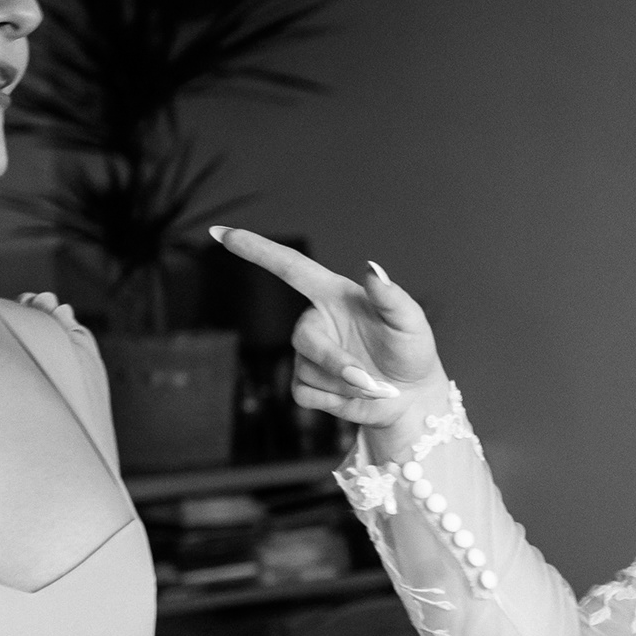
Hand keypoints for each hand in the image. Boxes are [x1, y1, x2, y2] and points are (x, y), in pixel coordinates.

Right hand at [208, 226, 447, 434]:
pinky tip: (354, 396)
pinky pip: (306, 393)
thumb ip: (392, 297)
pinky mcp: (307, 384)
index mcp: (335, 295)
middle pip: (303, 337)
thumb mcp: (411, 322)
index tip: (222, 234)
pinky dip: (335, 401)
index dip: (257, 250)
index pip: (290, 267)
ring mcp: (309, 354)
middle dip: (335, 363)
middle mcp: (317, 321)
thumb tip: (371, 268)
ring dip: (345, 385)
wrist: (413, 398)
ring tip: (374, 384)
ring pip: (308, 370)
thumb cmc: (412, 352)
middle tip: (368, 380)